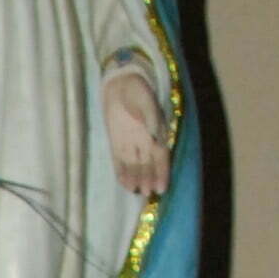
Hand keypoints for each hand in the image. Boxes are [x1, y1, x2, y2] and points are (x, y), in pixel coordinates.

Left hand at [102, 65, 169, 201]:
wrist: (121, 84)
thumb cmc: (138, 90)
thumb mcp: (146, 102)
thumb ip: (151, 120)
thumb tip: (156, 139)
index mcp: (155, 133)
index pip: (161, 157)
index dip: (162, 173)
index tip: (162, 187)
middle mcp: (144, 142)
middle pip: (148, 165)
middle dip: (148, 179)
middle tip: (147, 193)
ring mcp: (130, 144)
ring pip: (135, 166)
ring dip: (136, 179)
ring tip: (137, 191)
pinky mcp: (116, 144)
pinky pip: (120, 162)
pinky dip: (122, 173)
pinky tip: (124, 184)